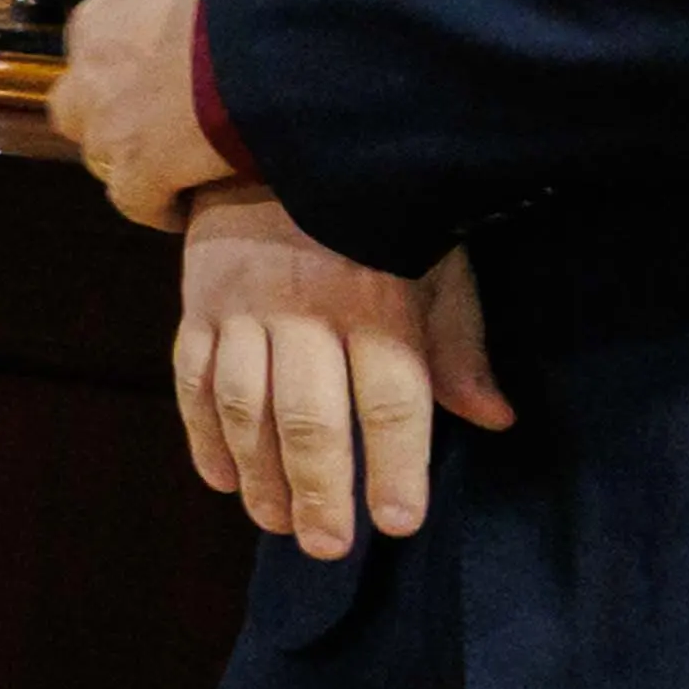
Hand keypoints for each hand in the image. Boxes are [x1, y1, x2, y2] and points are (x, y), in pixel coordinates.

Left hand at [57, 0, 253, 225]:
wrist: (265, 44)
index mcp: (99, 18)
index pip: (88, 45)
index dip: (119, 64)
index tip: (153, 74)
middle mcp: (89, 73)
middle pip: (76, 109)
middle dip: (105, 119)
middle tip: (156, 125)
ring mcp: (110, 128)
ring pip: (101, 157)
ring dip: (130, 162)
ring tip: (174, 165)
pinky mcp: (141, 175)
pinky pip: (135, 202)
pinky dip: (156, 206)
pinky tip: (185, 204)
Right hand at [169, 196, 511, 552]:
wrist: (277, 142)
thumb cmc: (374, 218)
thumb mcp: (435, 262)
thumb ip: (458, 344)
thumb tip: (494, 419)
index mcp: (375, 300)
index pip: (390, 398)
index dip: (397, 464)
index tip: (401, 522)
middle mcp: (304, 307)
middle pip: (309, 415)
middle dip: (321, 489)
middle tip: (329, 546)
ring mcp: (242, 307)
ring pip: (244, 407)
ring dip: (260, 475)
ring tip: (278, 523)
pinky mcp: (198, 306)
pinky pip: (194, 381)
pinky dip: (203, 436)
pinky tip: (223, 480)